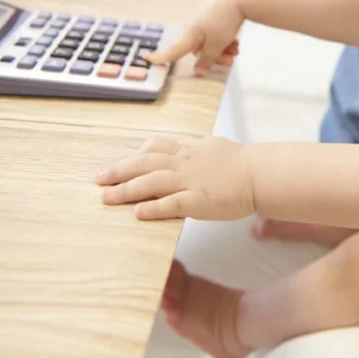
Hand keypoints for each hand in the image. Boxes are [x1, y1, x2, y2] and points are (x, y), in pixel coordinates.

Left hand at [97, 137, 256, 220]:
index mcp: (189, 150)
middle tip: (99, 179)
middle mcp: (184, 163)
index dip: (135, 155)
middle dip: (119, 171)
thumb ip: (196, 149)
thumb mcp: (214, 146)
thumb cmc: (241, 162)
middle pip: (145, 163)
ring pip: (151, 182)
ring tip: (106, 198)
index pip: (156, 147)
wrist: (259, 174)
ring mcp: (189, 181)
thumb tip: (187, 148)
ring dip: (126, 190)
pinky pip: (170, 204)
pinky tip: (137, 212)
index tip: (122, 161)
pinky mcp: (198, 200)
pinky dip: (152, 207)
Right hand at [143, 0, 245, 73]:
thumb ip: (207, 59)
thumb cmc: (225, 19)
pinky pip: (215, 30)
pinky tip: (235, 40)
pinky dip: (224, 38)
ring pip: (209, 40)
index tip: (147, 58)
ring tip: (235, 49)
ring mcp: (202, 16)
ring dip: (222, 48)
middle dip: (214, 56)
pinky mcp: (213, 11)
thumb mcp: (216, 45)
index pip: (172, 51)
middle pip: (198, 48)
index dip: (160, 57)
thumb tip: (198, 70)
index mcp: (188, 34)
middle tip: (229, 60)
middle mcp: (192, 25)